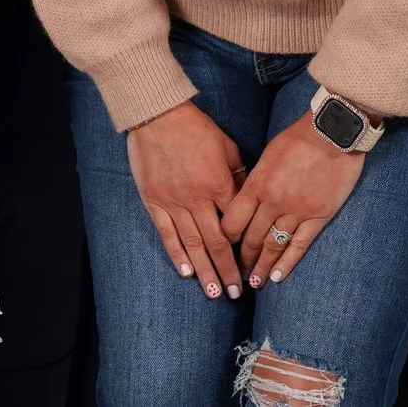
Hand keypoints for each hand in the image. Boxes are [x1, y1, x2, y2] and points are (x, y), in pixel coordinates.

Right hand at [125, 100, 245, 299]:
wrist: (158, 115)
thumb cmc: (196, 127)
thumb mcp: (227, 147)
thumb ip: (240, 174)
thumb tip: (250, 196)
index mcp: (220, 185)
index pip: (236, 225)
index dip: (245, 247)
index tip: (253, 264)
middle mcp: (198, 199)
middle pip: (216, 243)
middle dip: (227, 270)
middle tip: (235, 293)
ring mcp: (174, 202)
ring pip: (192, 244)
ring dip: (204, 271)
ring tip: (213, 292)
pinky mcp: (154, 201)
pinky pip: (166, 233)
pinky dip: (176, 254)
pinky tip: (185, 272)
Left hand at [221, 110, 366, 287]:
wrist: (333, 132)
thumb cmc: (299, 138)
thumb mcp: (268, 155)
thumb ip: (257, 179)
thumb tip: (248, 198)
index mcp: (257, 183)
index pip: (233, 220)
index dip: (226, 237)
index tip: (224, 247)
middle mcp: (273, 201)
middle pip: (251, 238)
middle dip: (242, 259)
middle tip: (236, 274)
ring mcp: (296, 210)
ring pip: (273, 246)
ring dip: (262, 267)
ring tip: (255, 283)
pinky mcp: (319, 215)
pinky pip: (300, 245)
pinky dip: (287, 263)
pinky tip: (278, 277)